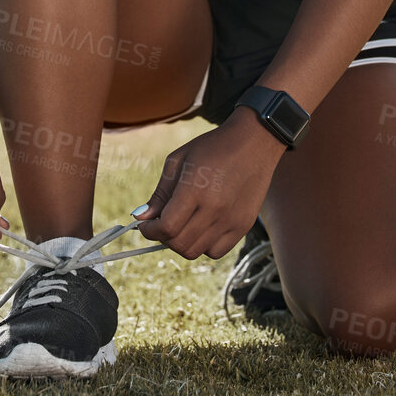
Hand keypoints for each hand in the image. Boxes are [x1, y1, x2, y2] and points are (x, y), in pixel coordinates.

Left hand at [134, 109, 285, 259]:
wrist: (254, 143)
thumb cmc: (212, 147)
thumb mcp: (179, 161)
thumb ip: (160, 193)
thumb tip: (141, 218)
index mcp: (195, 189)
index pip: (166, 228)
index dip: (150, 231)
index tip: (145, 225)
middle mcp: (215, 209)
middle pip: (179, 244)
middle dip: (162, 238)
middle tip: (162, 224)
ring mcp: (231, 220)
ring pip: (195, 251)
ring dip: (181, 242)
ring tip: (181, 224)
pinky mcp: (243, 226)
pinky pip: (215, 252)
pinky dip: (203, 246)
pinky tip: (201, 227)